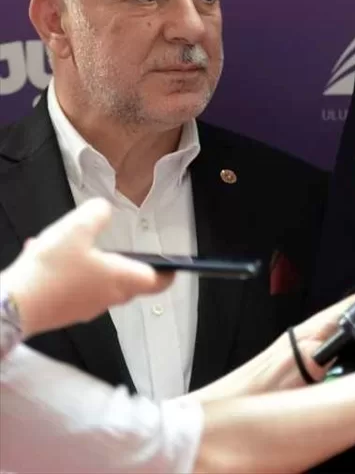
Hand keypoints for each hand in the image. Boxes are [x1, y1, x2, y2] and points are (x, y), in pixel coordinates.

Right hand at [2, 199, 172, 336]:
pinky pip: (72, 288)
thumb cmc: (51, 270)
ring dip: (87, 262)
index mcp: (121, 280)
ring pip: (96, 282)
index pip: (158, 282)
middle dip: (122, 262)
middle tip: (112, 246)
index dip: (168, 273)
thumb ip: (97, 214)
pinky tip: (43, 255)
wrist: (11, 306)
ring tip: (64, 243)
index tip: (172, 265)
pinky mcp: (62, 312)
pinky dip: (66, 272)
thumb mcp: (76, 229)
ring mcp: (84, 308)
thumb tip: (105, 209)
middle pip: (127, 281)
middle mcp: (107, 298)